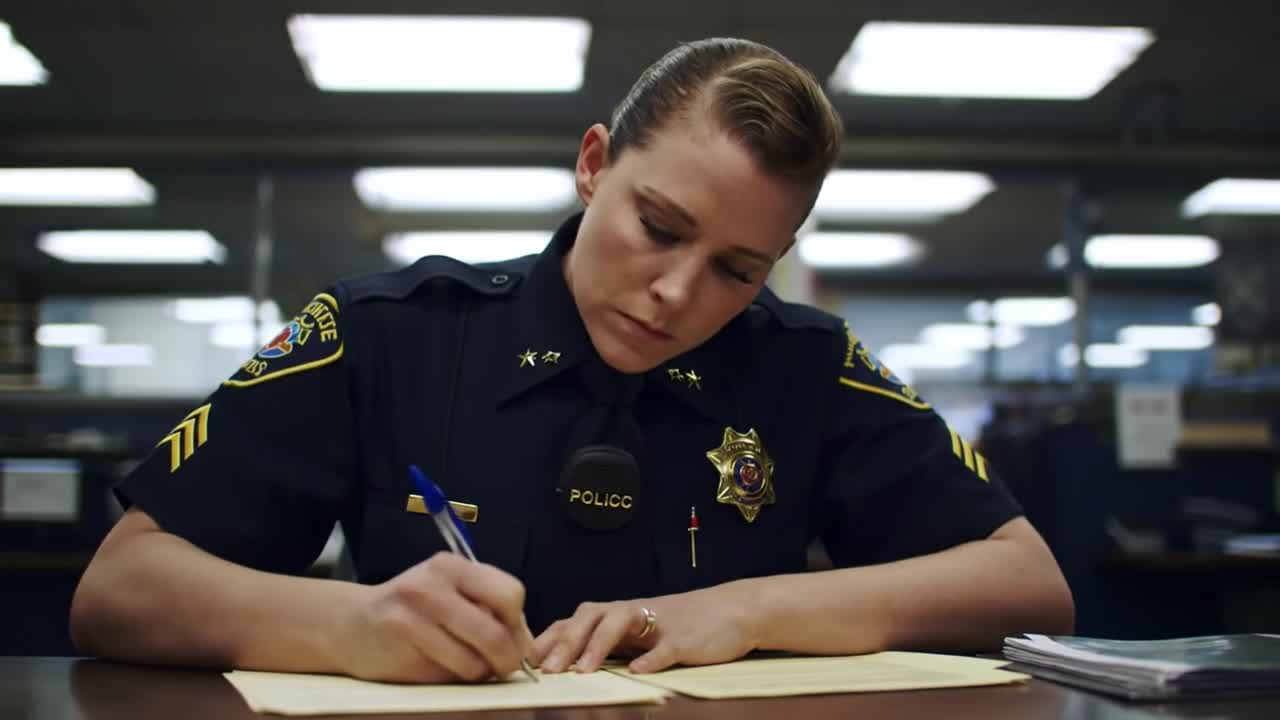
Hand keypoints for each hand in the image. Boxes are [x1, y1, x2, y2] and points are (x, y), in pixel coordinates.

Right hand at [335, 552, 532, 682]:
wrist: (350, 624)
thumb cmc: (413, 610)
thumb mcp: (449, 592)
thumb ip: (487, 607)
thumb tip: (527, 644)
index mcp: (453, 566)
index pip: (511, 593)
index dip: (518, 623)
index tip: (514, 637)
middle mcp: (433, 585)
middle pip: (496, 632)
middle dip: (508, 658)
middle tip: (505, 666)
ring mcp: (413, 615)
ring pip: (474, 662)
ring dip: (479, 673)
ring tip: (468, 665)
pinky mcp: (400, 645)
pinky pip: (447, 674)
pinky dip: (454, 679)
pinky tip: (441, 667)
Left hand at [532, 585, 757, 674]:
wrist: (735, 610)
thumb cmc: (683, 625)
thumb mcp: (642, 634)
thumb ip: (611, 644)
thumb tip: (568, 663)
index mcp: (621, 614)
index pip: (576, 620)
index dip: (550, 637)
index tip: (525, 660)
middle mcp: (635, 612)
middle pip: (591, 616)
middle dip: (566, 642)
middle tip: (547, 670)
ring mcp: (661, 623)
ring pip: (621, 622)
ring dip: (598, 645)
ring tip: (582, 671)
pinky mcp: (686, 638)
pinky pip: (666, 647)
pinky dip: (651, 660)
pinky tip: (638, 673)